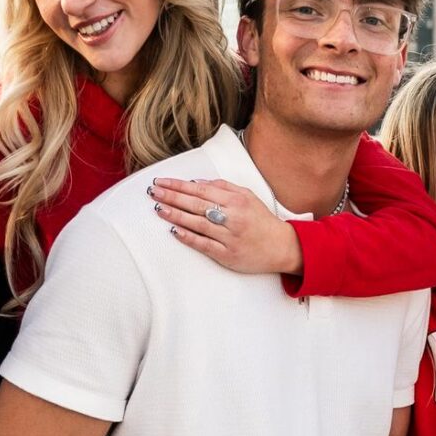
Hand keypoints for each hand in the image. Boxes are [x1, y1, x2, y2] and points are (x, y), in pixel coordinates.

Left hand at [149, 177, 302, 277]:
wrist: (282, 247)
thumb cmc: (262, 221)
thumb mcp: (247, 196)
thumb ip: (223, 187)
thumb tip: (196, 182)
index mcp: (237, 200)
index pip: (201, 189)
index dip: (179, 185)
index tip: (162, 181)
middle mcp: (233, 217)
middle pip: (196, 204)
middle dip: (172, 197)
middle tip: (153, 191)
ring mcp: (230, 237)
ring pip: (198, 224)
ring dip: (176, 215)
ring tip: (159, 208)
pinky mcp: (228, 254)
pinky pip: (205, 245)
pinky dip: (189, 238)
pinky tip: (175, 231)